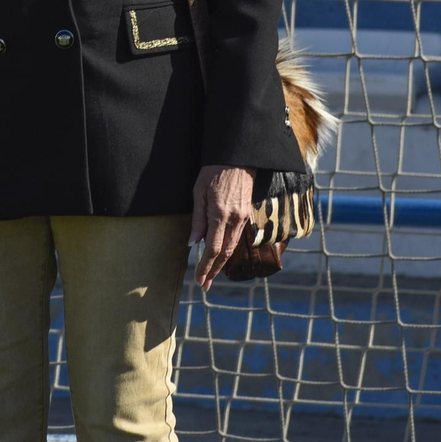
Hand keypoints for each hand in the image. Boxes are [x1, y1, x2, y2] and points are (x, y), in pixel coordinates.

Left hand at [189, 165, 253, 289]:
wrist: (237, 157)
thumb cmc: (214, 171)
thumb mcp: (198, 192)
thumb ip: (197, 219)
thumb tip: (193, 243)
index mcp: (220, 214)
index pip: (213, 248)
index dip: (206, 266)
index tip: (199, 279)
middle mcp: (235, 219)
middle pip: (225, 253)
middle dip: (214, 271)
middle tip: (205, 285)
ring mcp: (243, 217)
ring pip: (233, 247)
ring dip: (222, 263)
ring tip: (211, 275)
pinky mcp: (247, 214)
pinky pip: (237, 237)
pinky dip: (229, 250)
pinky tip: (222, 256)